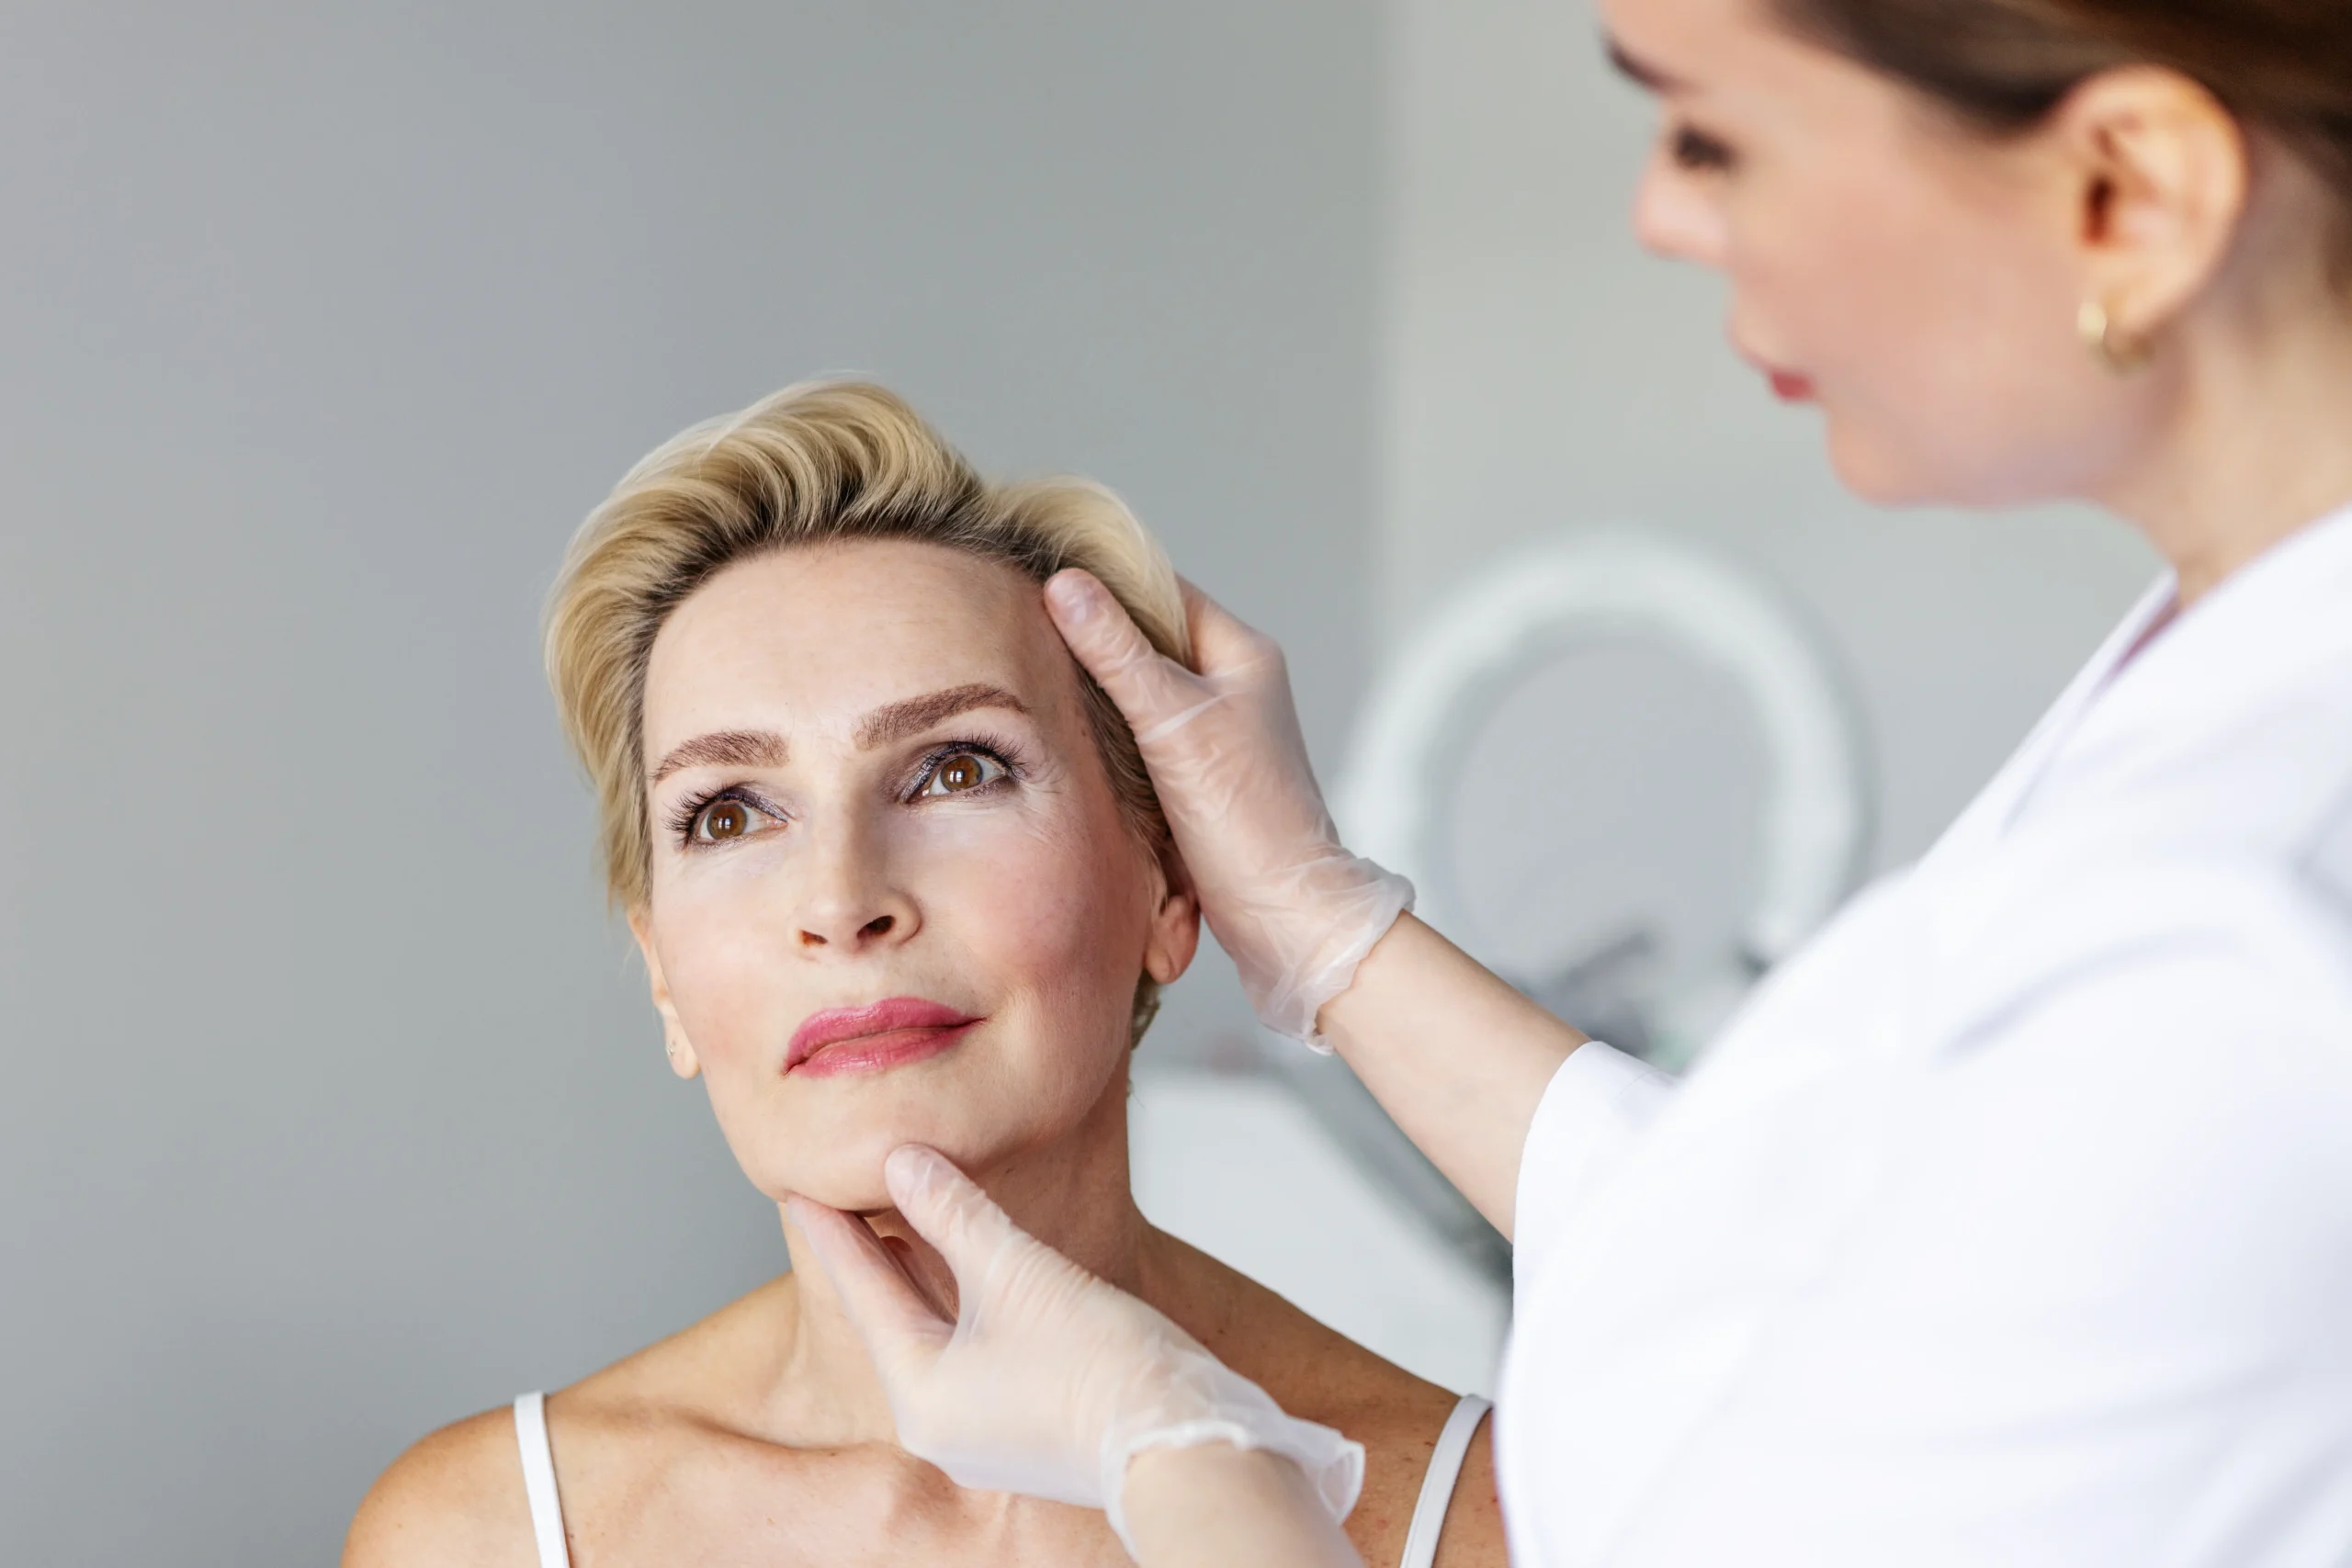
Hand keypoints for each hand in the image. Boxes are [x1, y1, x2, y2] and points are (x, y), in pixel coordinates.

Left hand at [790, 1145, 1362, 1552]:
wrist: (1184, 1441)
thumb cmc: (1101, 1366)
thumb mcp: (1015, 1271)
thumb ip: (955, 1213)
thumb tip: (907, 1161)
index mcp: (921, 1396)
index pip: (864, 1295)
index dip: (835, 1233)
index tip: (802, 1189)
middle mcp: (943, 1426)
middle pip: (896, 1319)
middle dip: (876, 1255)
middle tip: (842, 1196)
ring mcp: (986, 1434)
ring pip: (939, 1336)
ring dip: (925, 1277)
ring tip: (902, 1220)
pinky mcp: (1029, 1430)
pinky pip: (977, 1354)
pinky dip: (967, 1305)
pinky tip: (975, 1271)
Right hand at [1043, 571, 1411, 1044]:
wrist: (1287, 918)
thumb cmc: (1249, 821)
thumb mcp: (1174, 724)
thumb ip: (1118, 654)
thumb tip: (1067, 585)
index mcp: (1241, 654)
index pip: (1161, 591)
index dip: (1102, 582)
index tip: (1039, 579)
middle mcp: (1232, 687)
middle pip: (1146, 641)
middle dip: (1091, 642)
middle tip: (1022, 635)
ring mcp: (1215, 735)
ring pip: (1139, 694)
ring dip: (1096, 696)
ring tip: (1036, 686)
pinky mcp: (1197, 780)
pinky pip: (1140, 741)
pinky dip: (1108, 741)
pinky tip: (1069, 743)